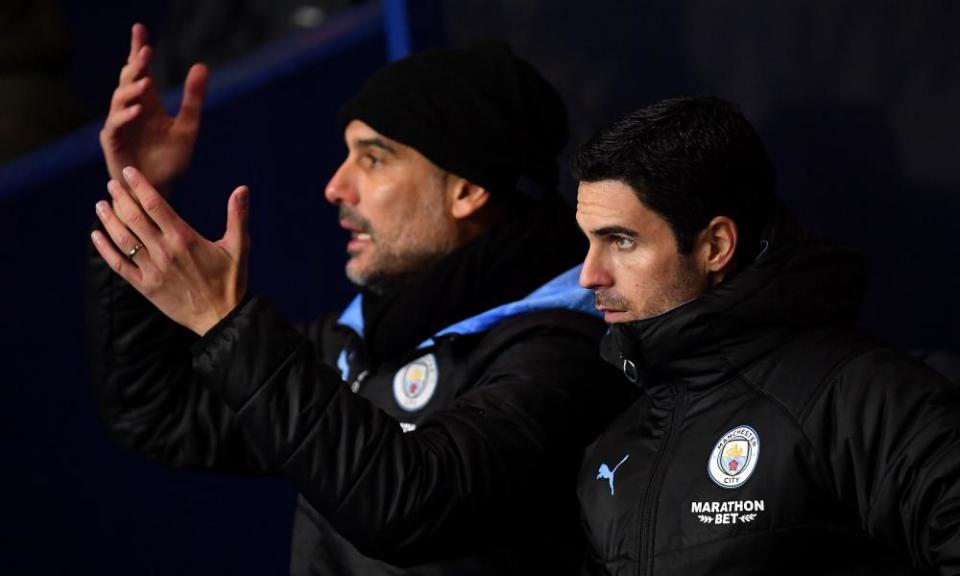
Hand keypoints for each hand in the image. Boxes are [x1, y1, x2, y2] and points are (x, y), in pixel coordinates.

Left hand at [91, 166, 249, 335]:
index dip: (139, 186)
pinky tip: (96, 236)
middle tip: (111, 184)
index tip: (128, 173)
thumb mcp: (239, 247)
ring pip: (123, 239)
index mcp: (185, 238)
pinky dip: (105, 250)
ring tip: (100, 205)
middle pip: (134, 218)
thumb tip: (242, 188)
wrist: (221, 317)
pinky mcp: (145, 286)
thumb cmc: (231, 281)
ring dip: (109, 220)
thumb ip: (237, 216)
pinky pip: (119, 265)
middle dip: (120, 198)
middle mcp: (165, 251)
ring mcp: (152, 269)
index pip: (155, 205)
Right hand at [99, 23, 207, 195]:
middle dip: (136, 64)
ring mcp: (119, 125)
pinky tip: (139, 109)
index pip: (142, 71)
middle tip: (146, 50)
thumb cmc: (171, 160)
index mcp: (147, 104)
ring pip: (120, 99)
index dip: (139, 51)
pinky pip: (116, 125)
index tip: (140, 29)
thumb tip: (201, 65)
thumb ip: (193, 98)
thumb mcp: (188, 126)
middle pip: (128, 79)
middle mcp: (131, 110)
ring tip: (146, 81)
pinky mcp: (113, 142)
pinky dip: (126, 116)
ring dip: (132, 89)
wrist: (160, 190)